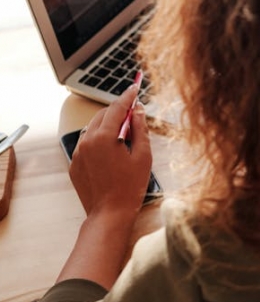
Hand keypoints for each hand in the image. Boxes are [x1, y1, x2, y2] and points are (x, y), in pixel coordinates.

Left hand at [70, 84, 152, 216]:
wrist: (109, 213)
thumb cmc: (130, 187)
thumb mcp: (143, 155)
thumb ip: (140, 129)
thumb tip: (138, 111)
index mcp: (104, 137)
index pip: (117, 108)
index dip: (128, 96)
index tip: (135, 87)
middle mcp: (87, 141)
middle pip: (103, 115)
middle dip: (118, 111)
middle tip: (134, 114)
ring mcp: (78, 153)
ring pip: (93, 128)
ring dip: (108, 125)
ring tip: (124, 135)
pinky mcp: (75, 164)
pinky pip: (87, 143)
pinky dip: (99, 140)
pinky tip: (112, 151)